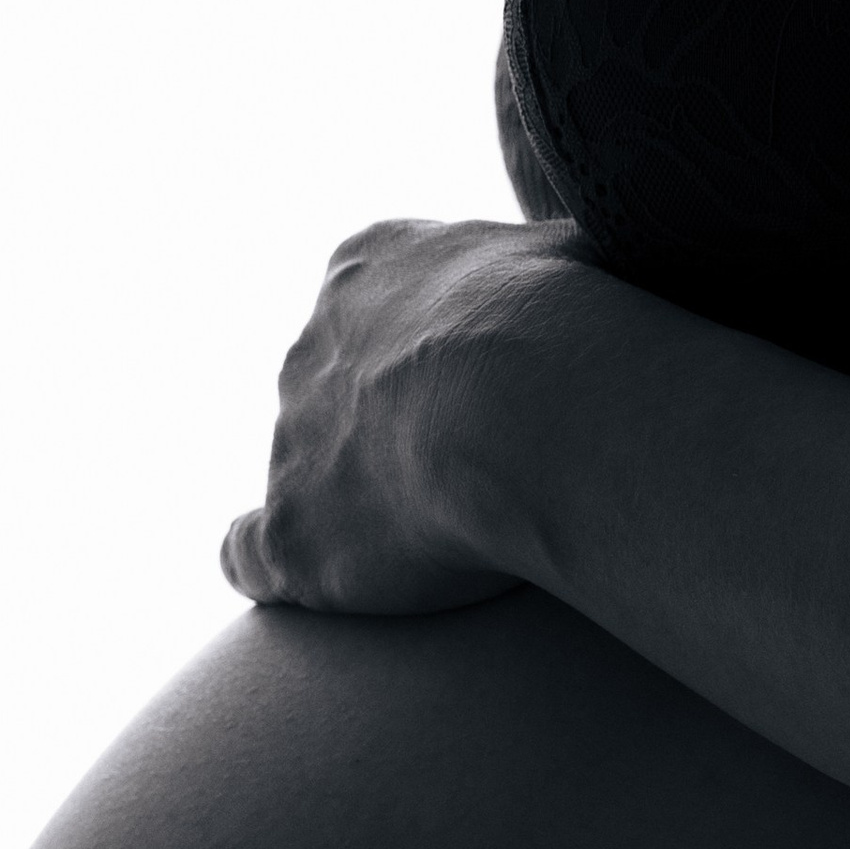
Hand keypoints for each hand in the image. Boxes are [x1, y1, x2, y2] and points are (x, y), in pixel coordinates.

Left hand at [221, 216, 599, 614]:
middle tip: (477, 481)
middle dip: (392, 434)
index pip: (378, 309)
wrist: (538, 405)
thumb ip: (559, 276)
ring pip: (305, 472)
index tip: (483, 402)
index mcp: (372, 269)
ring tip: (448, 549)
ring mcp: (290, 438)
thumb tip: (599, 286)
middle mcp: (312, 345)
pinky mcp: (295, 532)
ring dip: (359, 507)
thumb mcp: (580, 260)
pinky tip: (310, 588)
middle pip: (337, 392)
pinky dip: (271, 569)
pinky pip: (250, 554)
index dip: (429, 362)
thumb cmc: (582, 328)